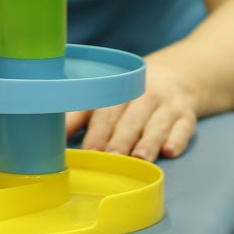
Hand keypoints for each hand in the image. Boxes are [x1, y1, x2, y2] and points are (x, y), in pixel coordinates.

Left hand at [65, 58, 197, 160]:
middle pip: (127, 117)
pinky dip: (177, 138)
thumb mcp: (105, 98)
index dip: (92, 129)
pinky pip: (184, 127)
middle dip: (116, 138)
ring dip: (146, 141)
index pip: (101, 109)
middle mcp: (141, 95)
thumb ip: (78, 116)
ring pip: (155, 124)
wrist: (179, 75)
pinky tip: (170, 150)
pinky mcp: (187, 116)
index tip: (83, 150)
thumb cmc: (130, 95)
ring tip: (138, 159)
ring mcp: (166, 105)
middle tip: (106, 158)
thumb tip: (46, 136)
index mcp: (116, 90)